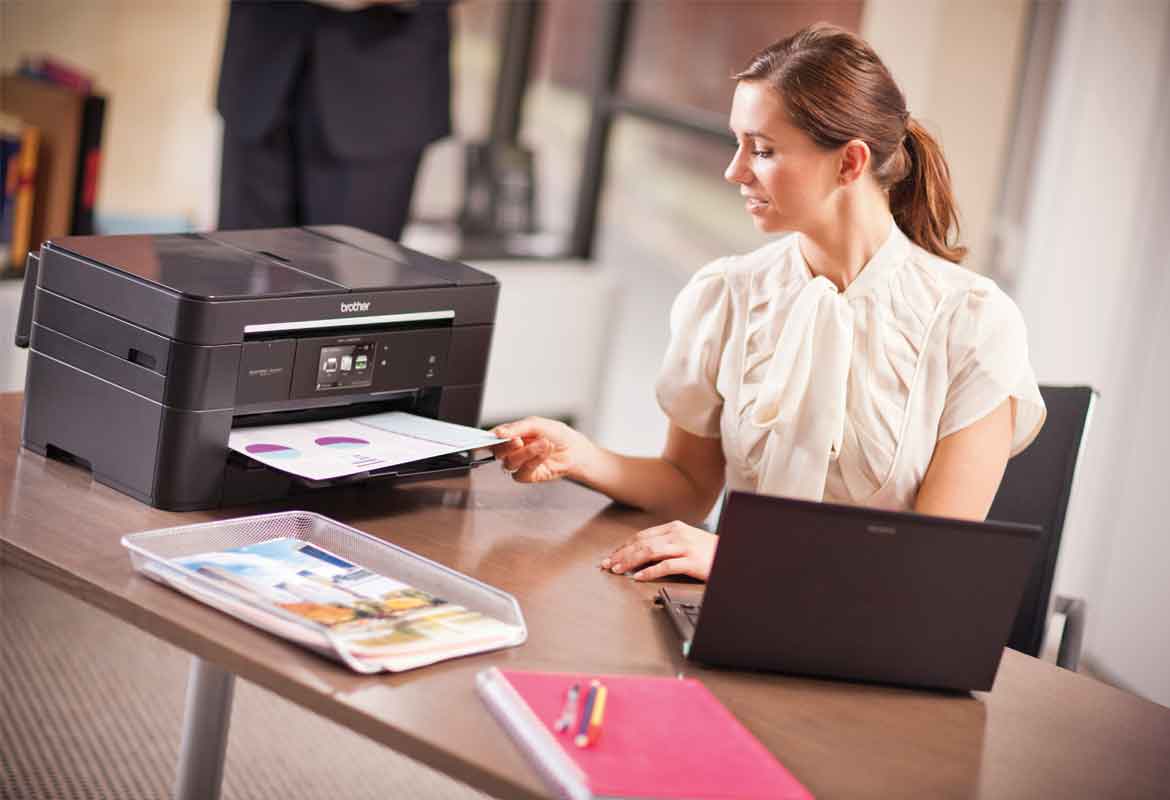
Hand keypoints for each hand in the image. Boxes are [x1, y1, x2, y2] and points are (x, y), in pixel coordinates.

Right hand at [490, 417, 594, 482]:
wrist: (574, 449)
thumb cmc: (556, 434)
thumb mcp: (536, 424)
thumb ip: (516, 428)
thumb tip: (498, 433)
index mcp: (510, 435)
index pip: (491, 438)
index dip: (483, 440)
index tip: (485, 439)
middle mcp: (512, 450)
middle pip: (497, 451)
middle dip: (507, 445)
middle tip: (519, 440)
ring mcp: (519, 463)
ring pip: (509, 462)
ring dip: (527, 452)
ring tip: (543, 444)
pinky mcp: (527, 475)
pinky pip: (520, 473)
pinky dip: (533, 462)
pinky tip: (543, 454)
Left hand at [601, 521, 716, 581]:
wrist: (732, 555)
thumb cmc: (710, 551)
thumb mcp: (687, 541)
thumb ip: (667, 544)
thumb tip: (643, 554)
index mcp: (675, 528)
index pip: (643, 536)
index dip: (625, 546)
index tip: (613, 555)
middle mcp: (678, 534)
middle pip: (642, 542)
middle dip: (621, 553)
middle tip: (607, 563)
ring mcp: (684, 547)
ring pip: (649, 552)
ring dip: (630, 561)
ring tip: (618, 569)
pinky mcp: (691, 561)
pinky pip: (665, 566)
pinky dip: (649, 571)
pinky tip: (639, 577)